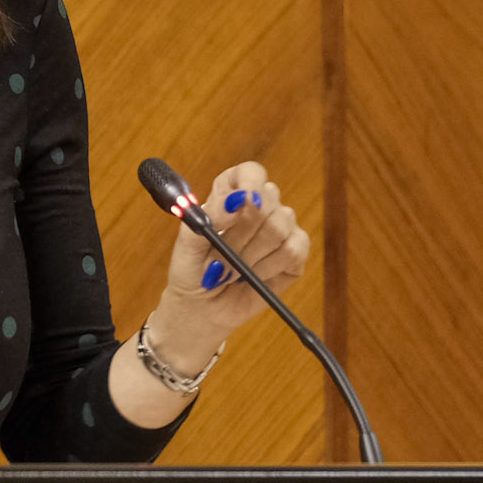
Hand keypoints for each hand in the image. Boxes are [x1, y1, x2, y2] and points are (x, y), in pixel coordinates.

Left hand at [145, 161, 309, 374]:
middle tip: (221, 257)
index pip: (251, 173)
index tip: (242, 201)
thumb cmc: (192, 271)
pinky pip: (294, 251)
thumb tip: (236, 201)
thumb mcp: (188, 244)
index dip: (250, 183)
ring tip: (232, 271)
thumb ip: (209, 217)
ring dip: (252, 256)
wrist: (202, 309)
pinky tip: (253, 277)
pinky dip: (269, 268)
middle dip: (242, 234)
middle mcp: (259, 207)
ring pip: (281, 225)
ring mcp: (280, 230)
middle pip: (269, 199)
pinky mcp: (294, 255)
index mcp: (230, 194)